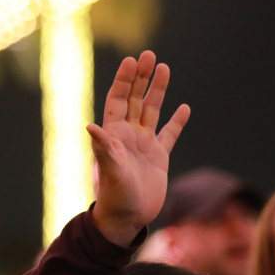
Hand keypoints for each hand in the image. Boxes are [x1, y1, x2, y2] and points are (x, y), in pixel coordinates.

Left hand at [88, 50, 190, 245]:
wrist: (127, 219)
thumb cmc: (114, 197)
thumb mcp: (110, 171)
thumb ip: (103, 148)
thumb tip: (90, 126)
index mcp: (113, 135)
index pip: (117, 100)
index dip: (123, 80)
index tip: (131, 60)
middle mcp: (128, 136)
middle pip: (134, 99)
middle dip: (141, 77)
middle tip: (149, 54)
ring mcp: (144, 145)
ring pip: (152, 111)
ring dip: (158, 91)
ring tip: (165, 68)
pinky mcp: (159, 157)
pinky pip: (169, 134)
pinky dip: (176, 122)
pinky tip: (184, 107)